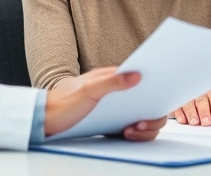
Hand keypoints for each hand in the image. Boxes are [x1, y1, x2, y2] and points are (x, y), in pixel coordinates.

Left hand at [44, 67, 166, 139]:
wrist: (46, 121)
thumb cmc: (63, 102)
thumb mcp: (87, 90)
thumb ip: (112, 81)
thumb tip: (137, 75)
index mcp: (114, 78)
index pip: (144, 78)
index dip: (157, 85)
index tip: (163, 93)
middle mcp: (120, 93)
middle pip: (150, 102)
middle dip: (153, 114)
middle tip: (141, 122)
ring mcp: (119, 110)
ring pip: (146, 118)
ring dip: (145, 127)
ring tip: (131, 130)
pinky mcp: (115, 125)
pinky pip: (136, 130)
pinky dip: (137, 134)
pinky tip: (128, 134)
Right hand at [172, 90, 210, 125]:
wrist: (207, 107)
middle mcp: (200, 95)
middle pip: (201, 100)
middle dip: (203, 111)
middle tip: (205, 122)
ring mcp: (189, 99)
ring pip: (188, 102)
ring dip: (190, 112)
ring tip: (193, 122)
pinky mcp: (179, 105)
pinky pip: (177, 106)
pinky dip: (179, 112)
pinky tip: (182, 119)